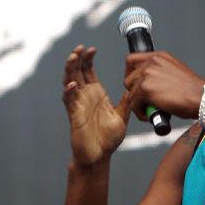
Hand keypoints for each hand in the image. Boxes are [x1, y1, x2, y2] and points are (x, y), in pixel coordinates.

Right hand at [62, 45, 129, 165]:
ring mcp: (78, 105)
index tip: (92, 48)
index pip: (89, 71)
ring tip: (73, 58)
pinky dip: (69, 92)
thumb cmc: (108, 138)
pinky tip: (72, 85)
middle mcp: (85, 97)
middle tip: (80, 48)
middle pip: (77, 72)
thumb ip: (126, 103)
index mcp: (96, 94)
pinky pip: (69, 101)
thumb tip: (134, 89)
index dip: (88, 59)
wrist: (99, 156)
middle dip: (77, 59)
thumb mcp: (122, 117)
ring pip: (69, 82)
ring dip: (70, 70)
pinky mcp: (74, 116)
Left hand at [124, 51, 204, 119]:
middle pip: (128, 77)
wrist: (203, 99)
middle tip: (144, 102)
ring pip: (130, 92)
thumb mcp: (176, 73)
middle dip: (134, 92)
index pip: (132, 60)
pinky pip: (133, 103)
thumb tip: (148, 84)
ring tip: (150, 110)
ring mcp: (148, 74)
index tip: (135, 85)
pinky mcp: (145, 88)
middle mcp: (152, 62)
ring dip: (138, 104)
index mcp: (160, 56)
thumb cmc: (194, 92)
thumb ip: (160, 74)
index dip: (131, 75)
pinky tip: (151, 116)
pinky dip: (140, 112)